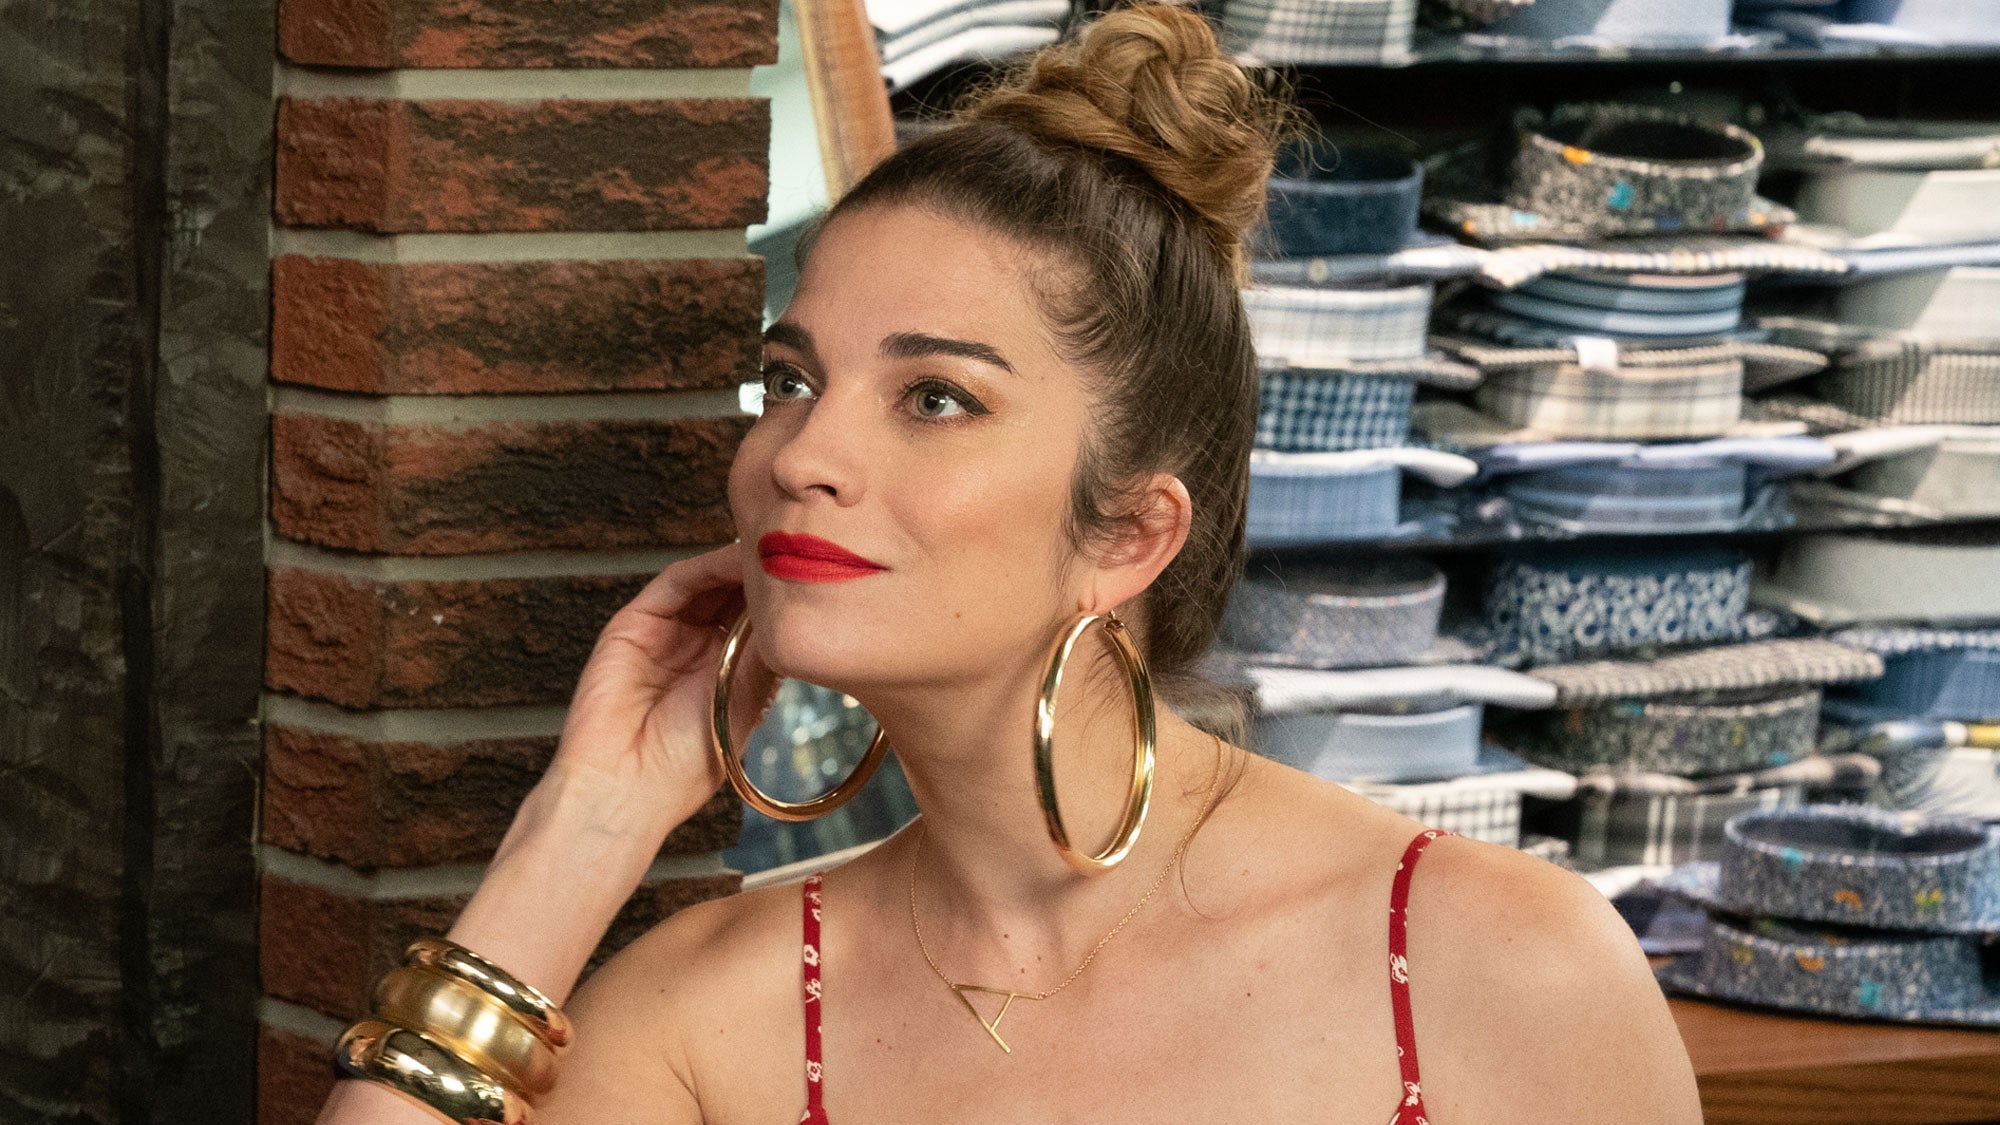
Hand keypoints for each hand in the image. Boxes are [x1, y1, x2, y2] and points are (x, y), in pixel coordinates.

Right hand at [549, 542, 779, 826]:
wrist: (626, 786)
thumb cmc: (686, 764)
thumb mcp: (744, 701)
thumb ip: (765, 652)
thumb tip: (796, 609)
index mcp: (728, 671)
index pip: (761, 620)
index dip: (787, 600)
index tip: (824, 577)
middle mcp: (698, 646)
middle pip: (736, 594)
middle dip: (768, 574)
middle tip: (804, 548)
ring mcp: (667, 632)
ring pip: (709, 582)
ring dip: (742, 563)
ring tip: (776, 548)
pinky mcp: (635, 623)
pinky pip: (676, 582)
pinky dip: (707, 566)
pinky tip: (737, 559)